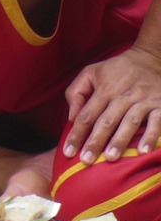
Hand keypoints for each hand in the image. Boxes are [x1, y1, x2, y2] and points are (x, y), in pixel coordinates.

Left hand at [64, 46, 160, 163]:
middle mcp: (122, 96)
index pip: (86, 115)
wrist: (151, 58)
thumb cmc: (116, 70)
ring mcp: (142, 101)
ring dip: (120, 141)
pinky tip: (143, 151)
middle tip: (86, 161)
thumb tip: (72, 116)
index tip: (68, 152)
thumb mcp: (91, 73)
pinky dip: (150, 136)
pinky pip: (156, 122)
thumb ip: (77, 92)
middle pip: (106, 122)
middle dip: (95, 142)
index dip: (77, 134)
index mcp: (103, 90)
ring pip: (129, 123)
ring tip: (110, 158)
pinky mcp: (160, 105)